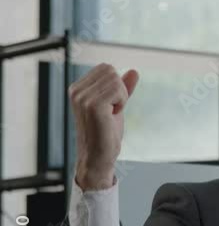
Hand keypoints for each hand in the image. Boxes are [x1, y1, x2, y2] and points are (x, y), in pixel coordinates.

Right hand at [69, 64, 139, 190]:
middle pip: (111, 71)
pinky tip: (112, 116)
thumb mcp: (116, 105)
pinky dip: (121, 103)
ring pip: (116, 80)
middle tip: (111, 110)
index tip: (110, 105)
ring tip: (110, 115)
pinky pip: (118, 91)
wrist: (98, 157)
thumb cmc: (106, 133)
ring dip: (121, 98)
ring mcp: (82, 98)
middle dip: (120, 90)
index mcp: (77, 88)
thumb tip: (134, 71)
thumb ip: (123, 88)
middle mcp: (76, 91)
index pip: (106, 68)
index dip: (116, 86)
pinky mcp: (92, 105)